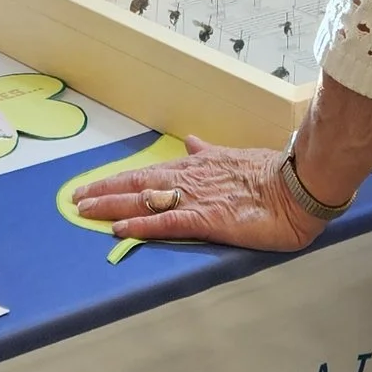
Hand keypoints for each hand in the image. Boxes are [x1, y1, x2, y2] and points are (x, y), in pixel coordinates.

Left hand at [67, 133, 319, 252]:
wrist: (297, 187)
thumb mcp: (235, 157)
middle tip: (74, 198)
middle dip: (103, 190)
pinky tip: (119, 229)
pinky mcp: (206, 219)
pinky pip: (165, 223)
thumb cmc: (271, 175)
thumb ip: (210, 152)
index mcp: (196, 166)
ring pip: (143, 199)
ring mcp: (195, 198)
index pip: (148, 172)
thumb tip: (192, 142)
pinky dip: (139, 225)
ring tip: (84, 211)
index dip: (118, 179)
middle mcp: (189, 179)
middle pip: (137, 182)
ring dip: (111, 204)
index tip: (93, 185)